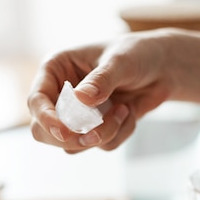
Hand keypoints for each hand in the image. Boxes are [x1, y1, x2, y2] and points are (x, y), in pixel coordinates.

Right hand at [27, 31, 173, 152]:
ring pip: (75, 144)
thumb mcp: (120, 61)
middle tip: (96, 135)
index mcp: (56, 70)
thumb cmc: (137, 54)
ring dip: (103, 134)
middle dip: (72, 138)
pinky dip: (119, 134)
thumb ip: (101, 80)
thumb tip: (80, 98)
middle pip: (45, 132)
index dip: (46, 119)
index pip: (37, 101)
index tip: (63, 132)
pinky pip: (101, 145)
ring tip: (124, 110)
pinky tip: (129, 112)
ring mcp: (77, 115)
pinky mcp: (95, 129)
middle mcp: (61, 94)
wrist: (162, 68)